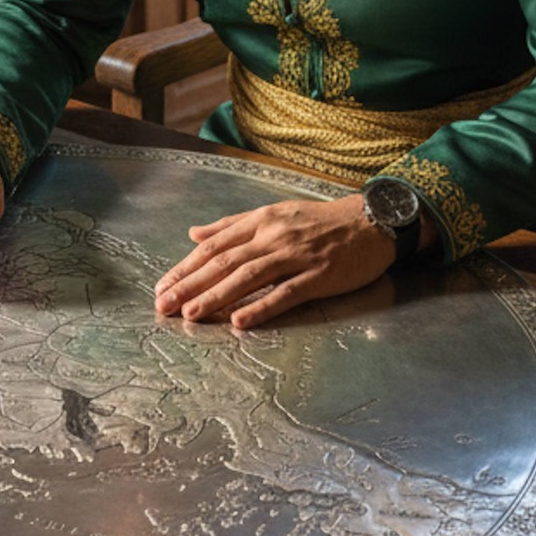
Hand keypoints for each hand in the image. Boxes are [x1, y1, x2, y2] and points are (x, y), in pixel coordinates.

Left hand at [154, 193, 427, 329]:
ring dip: (217, 296)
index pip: (215, 246)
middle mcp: (274, 236)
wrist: (373, 221)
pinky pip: (287, 293)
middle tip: (164, 305)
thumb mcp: (274, 214)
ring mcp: (297, 256)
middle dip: (191, 285)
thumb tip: (194, 234)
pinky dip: (262, 307)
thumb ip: (233, 226)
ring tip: (191, 314)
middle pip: (225, 262)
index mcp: (261, 221)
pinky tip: (240, 321)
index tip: (163, 286)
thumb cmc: (321, 221)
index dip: (186, 267)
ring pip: (249, 277)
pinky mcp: (319, 276)